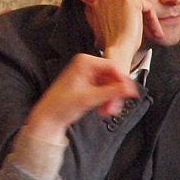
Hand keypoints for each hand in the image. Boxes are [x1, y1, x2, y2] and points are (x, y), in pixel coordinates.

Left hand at [20, 54, 141, 142]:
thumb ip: (112, 92)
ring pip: (111, 85)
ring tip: (107, 110)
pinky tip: (104, 109)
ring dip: (112, 99)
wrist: (49, 118)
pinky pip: (106, 90)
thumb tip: (129, 88)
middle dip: (116, 93)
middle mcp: (87, 66)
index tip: (130, 92)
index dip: (123, 80)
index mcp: (84, 62)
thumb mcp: (89, 98)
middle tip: (116, 106)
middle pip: (113, 77)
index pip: (112, 66)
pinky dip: (107, 100)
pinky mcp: (89, 85)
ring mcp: (88, 75)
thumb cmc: (60, 105)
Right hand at [86, 0, 158, 70]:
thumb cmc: (111, 45)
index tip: (136, 34)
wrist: (117, 49)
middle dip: (141, 21)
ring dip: (148, 22)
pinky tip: (156, 33)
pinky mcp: (131, 0)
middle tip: (148, 35)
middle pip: (130, 7)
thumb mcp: (104, 30)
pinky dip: (153, 20)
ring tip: (153, 35)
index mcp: (98, 3)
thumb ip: (107, 20)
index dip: (130, 22)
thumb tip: (114, 22)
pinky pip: (148, 7)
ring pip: (141, 7)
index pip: (120, 9)